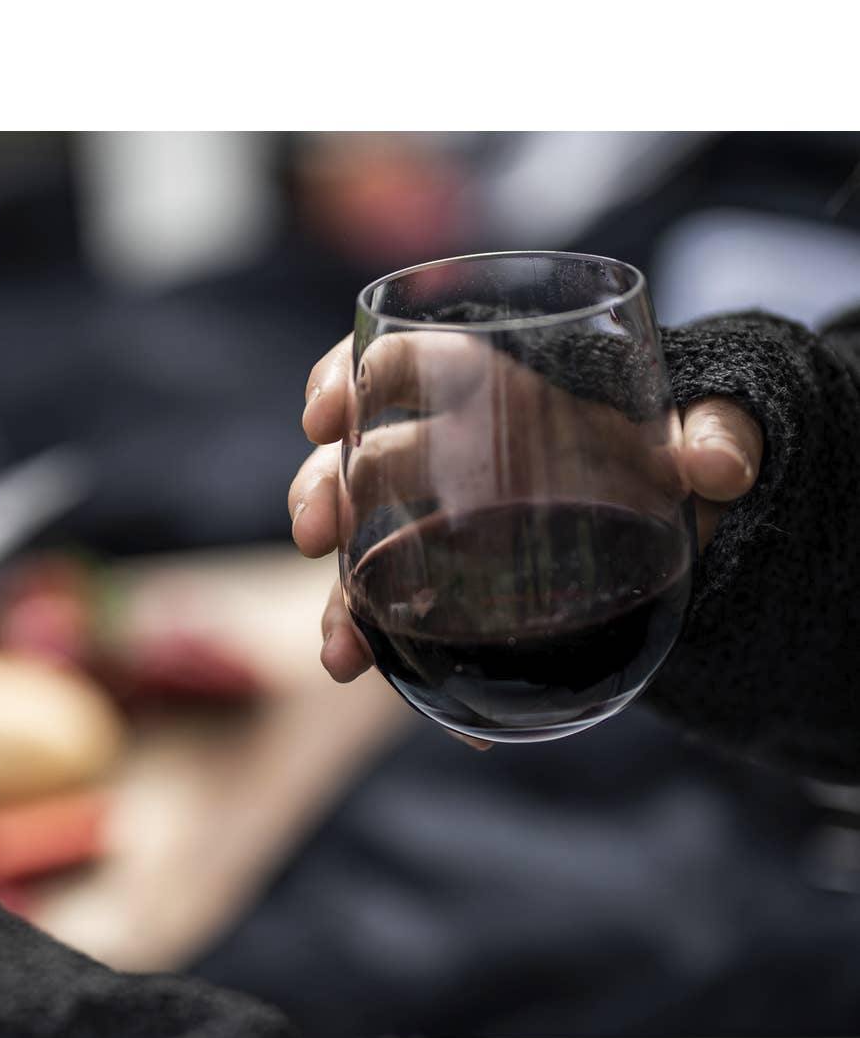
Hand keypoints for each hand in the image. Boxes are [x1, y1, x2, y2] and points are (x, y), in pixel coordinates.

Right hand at [290, 332, 763, 696]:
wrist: (661, 511)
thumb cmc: (662, 447)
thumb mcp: (695, 431)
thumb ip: (717, 434)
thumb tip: (723, 468)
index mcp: (483, 388)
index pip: (393, 361)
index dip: (344, 378)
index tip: (323, 414)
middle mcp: (437, 450)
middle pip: (348, 457)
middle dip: (317, 494)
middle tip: (314, 538)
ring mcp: (426, 519)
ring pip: (351, 542)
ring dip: (334, 594)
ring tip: (341, 650)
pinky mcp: (433, 579)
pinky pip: (385, 606)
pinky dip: (373, 642)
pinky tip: (372, 676)